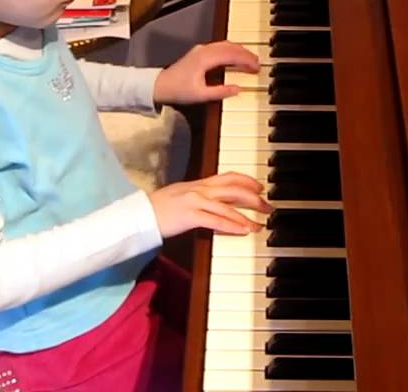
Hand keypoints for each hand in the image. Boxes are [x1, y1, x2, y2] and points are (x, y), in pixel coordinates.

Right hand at [148, 172, 272, 237]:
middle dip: (254, 197)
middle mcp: (199, 189)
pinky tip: (243, 230)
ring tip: (259, 223)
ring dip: (247, 215)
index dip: (248, 181)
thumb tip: (217, 201)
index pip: (229, 176)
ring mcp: (195, 201)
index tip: (260, 187)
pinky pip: (217, 220)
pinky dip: (233, 225)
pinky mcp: (190, 215)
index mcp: (199, 183)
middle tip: (267, 206)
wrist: (140, 215)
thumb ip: (200, 196)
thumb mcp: (183, 195)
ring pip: (228, 204)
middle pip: (234, 188)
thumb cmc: (159, 208)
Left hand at [153, 42, 258, 104]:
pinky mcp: (199, 52)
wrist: (159, 85)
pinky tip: (235, 56)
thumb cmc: (178, 90)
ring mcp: (201, 50)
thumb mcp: (200, 95)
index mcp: (205, 58)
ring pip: (225, 45)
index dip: (246, 60)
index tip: (256, 66)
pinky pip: (219, 47)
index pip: (231, 55)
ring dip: (239, 50)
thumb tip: (238, 88)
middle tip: (258, 62)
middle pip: (230, 47)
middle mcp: (204, 50)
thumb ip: (220, 92)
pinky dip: (231, 50)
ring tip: (250, 59)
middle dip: (246, 53)